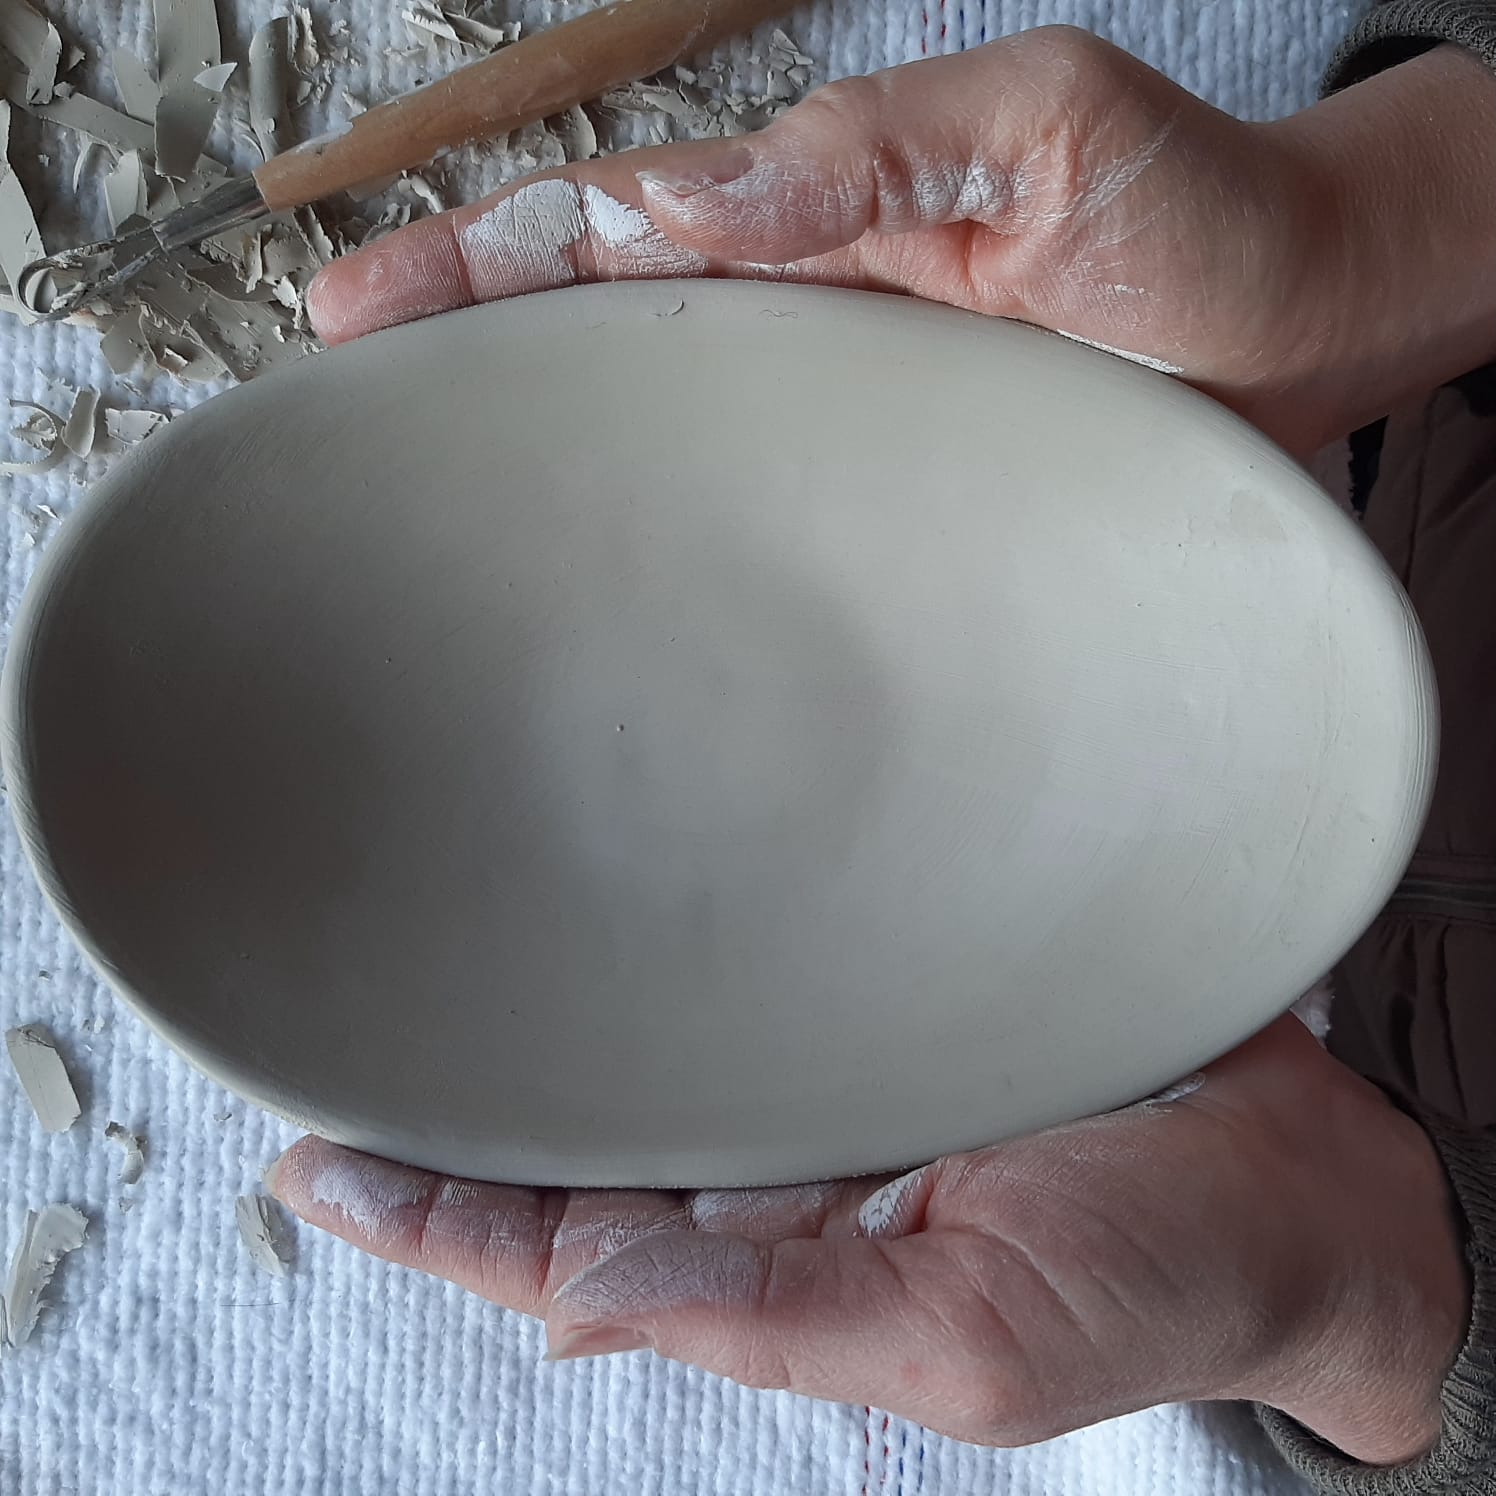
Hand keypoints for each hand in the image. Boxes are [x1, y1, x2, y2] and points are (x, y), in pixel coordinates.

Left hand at [267, 1015, 1465, 1463]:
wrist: (1286, 1175)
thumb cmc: (1148, 1281)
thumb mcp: (962, 1348)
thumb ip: (769, 1323)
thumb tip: (579, 1301)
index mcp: (778, 1273)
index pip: (559, 1251)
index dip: (434, 1215)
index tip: (318, 1163)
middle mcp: (785, 1167)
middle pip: (579, 1137)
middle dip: (455, 1103)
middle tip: (325, 1033)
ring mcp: (834, 1070)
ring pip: (655, 1045)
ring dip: (546, 1017)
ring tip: (423, 961)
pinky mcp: (890, 986)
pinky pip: (757, 968)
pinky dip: (672, 951)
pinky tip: (607, 911)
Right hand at [306, 29, 1495, 454]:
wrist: (1309, 332)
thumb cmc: (1199, 219)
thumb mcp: (1046, 128)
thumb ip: (879, 151)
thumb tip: (703, 202)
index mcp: (818, 219)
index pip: (611, 229)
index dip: (476, 265)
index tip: (352, 315)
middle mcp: (812, 327)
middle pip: (610, 347)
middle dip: (476, 380)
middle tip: (352, 440)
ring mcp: (849, 430)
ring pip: (676, 449)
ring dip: (564, 487)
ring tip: (447, 547)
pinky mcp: (899, 515)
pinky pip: (770, 535)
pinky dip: (692, 567)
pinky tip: (637, 618)